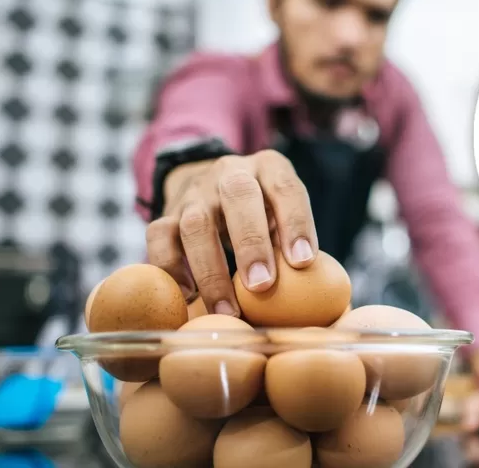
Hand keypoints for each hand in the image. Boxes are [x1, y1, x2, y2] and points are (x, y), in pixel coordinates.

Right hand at [145, 150, 317, 314]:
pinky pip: (159, 237)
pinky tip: (189, 296)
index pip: (286, 188)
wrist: (211, 183)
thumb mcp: (283, 212)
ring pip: (196, 223)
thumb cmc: (263, 211)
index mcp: (269, 167)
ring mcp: (196, 193)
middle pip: (238, 196)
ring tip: (228, 310)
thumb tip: (320, 295)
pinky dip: (171, 269)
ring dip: (211, 270)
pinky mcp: (167, 213)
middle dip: (251, 243)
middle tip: (262, 287)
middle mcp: (230, 173)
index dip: (295, 223)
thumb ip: (293, 241)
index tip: (303, 262)